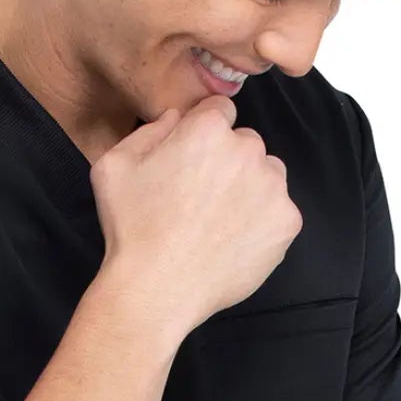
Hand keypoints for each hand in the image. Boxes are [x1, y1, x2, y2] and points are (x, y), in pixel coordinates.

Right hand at [91, 94, 301, 334]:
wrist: (157, 289)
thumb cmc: (132, 228)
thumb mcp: (114, 166)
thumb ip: (149, 131)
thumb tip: (176, 117)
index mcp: (207, 130)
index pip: (218, 112)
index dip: (203, 134)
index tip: (191, 160)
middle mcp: (247, 151)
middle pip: (245, 144)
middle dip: (227, 161)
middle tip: (200, 197)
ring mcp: (272, 188)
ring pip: (267, 175)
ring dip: (249, 188)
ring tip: (217, 221)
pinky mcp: (287, 222)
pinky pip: (279, 211)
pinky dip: (262, 222)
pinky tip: (232, 240)